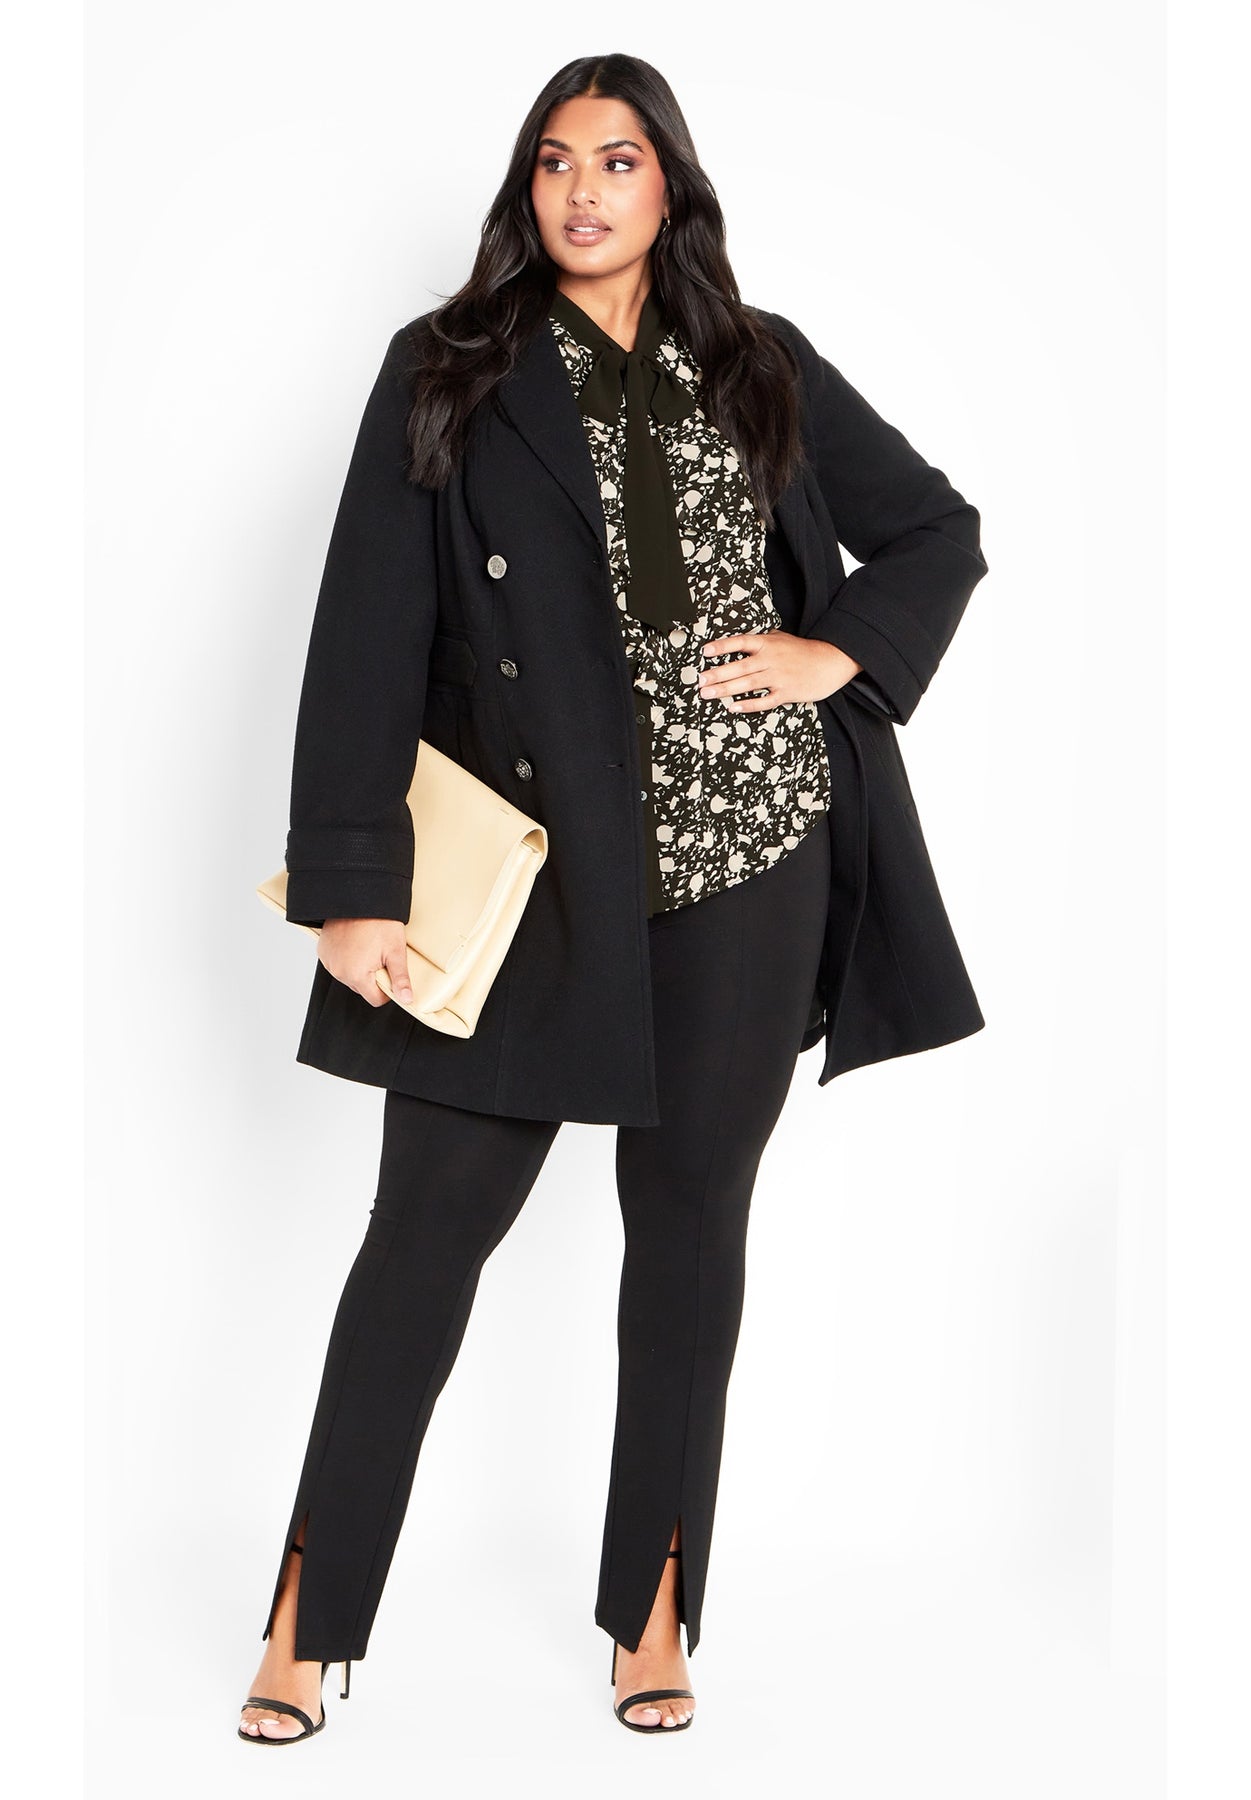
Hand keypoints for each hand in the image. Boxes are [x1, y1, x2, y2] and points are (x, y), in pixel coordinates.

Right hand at [318, 918, 413, 1007]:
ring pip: (349, 976)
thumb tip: (406, 999)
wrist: (359, 898)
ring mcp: (329, 962)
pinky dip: (346, 958)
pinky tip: (355, 943)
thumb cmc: (379, 922)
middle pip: (361, 988)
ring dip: (359, 968)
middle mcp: (338, 972)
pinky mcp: (323, 952)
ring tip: (367, 947)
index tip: (390, 972)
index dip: (387, 989)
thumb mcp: (395, 951)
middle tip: (379, 955)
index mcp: (356, 975)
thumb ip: (400, 978)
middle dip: (372, 977)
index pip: (375, 999)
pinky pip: (338, 964)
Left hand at [698, 631, 862, 712]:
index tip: (706, 651)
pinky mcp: (787, 693)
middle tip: (700, 680)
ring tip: (707, 694)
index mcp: (768, 643)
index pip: (741, 642)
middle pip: (740, 666)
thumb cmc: (803, 651)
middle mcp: (771, 659)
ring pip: (748, 684)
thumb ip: (761, 641)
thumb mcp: (781, 638)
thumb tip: (740, 642)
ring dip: (726, 689)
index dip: (723, 646)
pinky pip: (764, 700)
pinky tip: (734, 707)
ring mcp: (778, 677)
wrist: (830, 661)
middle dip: (717, 674)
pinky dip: (749, 704)